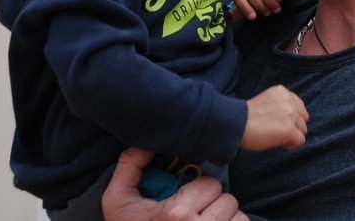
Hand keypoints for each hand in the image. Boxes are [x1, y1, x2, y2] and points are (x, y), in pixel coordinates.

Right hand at [102, 148, 246, 220]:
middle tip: (196, 213)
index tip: (186, 198)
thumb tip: (148, 141)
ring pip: (238, 217)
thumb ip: (130, 166)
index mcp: (176, 214)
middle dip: (214, 204)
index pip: (211, 184)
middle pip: (228, 201)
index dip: (200, 189)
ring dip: (225, 219)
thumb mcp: (117, 199)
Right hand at [241, 85, 308, 150]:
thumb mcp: (266, 101)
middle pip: (303, 118)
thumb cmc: (246, 117)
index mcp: (283, 91)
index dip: (290, 118)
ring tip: (274, 136)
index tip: (277, 122)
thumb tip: (292, 119)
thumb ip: (280, 105)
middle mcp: (289, 100)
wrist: (235, 124)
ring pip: (303, 130)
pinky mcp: (290, 129)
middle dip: (293, 126)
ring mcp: (291, 114)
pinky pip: (300, 141)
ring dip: (291, 136)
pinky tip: (278, 142)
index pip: (299, 106)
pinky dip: (291, 145)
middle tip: (275, 131)